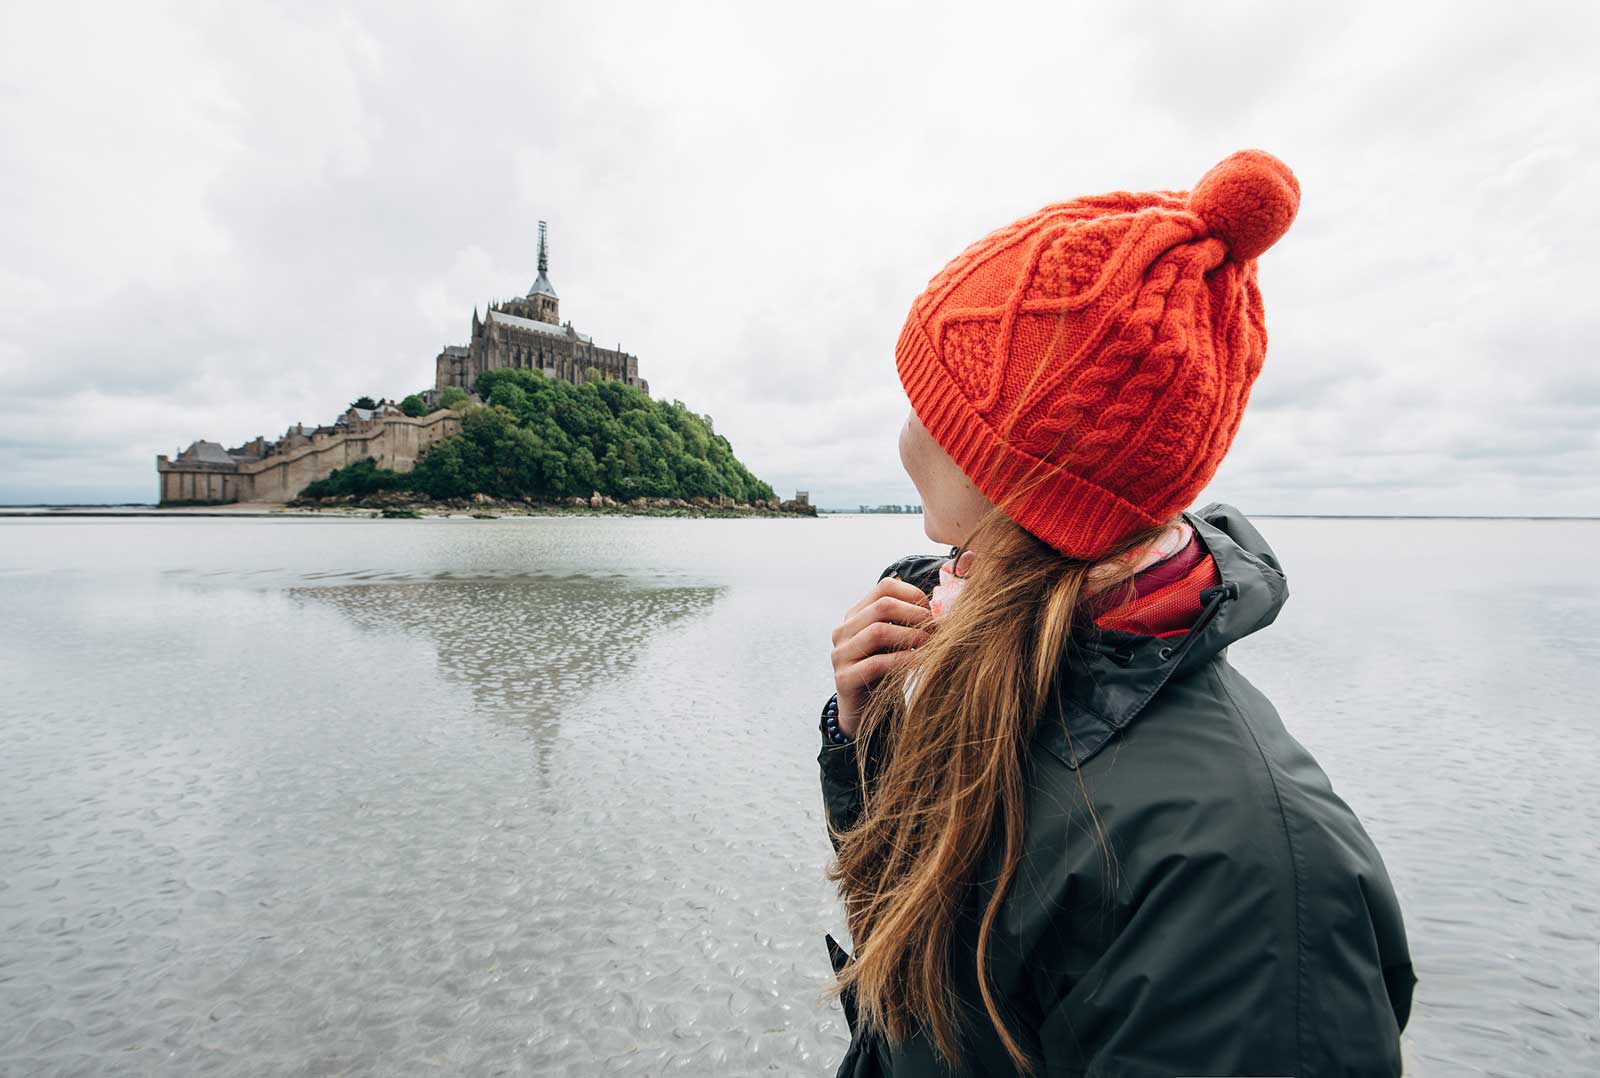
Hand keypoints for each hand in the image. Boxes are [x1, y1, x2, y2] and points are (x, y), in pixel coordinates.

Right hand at [829, 576, 932, 736]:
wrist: (864, 709)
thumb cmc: (886, 670)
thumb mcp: (895, 642)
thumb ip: (908, 622)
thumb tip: (942, 606)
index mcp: (856, 614)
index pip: (885, 587)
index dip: (914, 594)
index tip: (933, 611)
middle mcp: (843, 630)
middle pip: (882, 606)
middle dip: (916, 615)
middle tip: (937, 628)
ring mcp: (840, 653)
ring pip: (878, 632)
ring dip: (912, 636)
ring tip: (932, 644)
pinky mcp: (844, 678)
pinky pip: (876, 664)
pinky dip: (904, 660)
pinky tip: (922, 661)